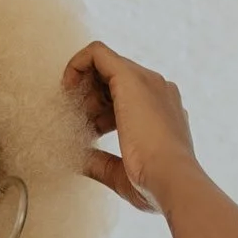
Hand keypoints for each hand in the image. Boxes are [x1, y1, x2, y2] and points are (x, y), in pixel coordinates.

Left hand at [65, 45, 198, 212]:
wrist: (171, 180)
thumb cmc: (154, 185)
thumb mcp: (123, 174)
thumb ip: (102, 163)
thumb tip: (81, 161)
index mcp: (162, 110)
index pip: (127, 98)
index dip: (101, 111)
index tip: (88, 131)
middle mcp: (157, 89)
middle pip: (114, 79)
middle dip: (90, 99)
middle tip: (77, 123)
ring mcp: (146, 80)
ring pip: (105, 64)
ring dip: (82, 86)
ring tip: (71, 111)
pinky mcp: (129, 77)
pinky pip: (96, 53)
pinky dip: (76, 65)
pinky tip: (67, 88)